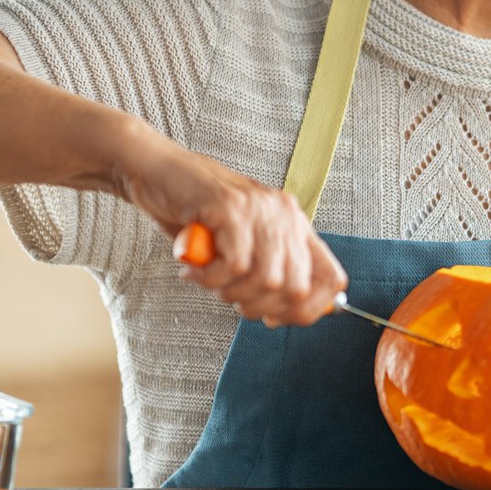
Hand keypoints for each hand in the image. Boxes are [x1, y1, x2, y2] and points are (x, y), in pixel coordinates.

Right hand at [111, 129, 344, 326]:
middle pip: (297, 289)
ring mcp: (260, 208)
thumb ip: (267, 270)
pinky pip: (235, 266)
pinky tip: (193, 269)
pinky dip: (210, 279)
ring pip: (266, 280)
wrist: (158, 172)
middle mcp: (285, 214)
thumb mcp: (242, 244)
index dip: (308, 310)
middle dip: (259, 307)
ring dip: (230, 292)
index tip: (274, 318)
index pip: (332, 278)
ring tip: (206, 278)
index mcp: (294, 224)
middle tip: (229, 297)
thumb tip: (297, 310)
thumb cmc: (197, 216)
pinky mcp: (231, 207)